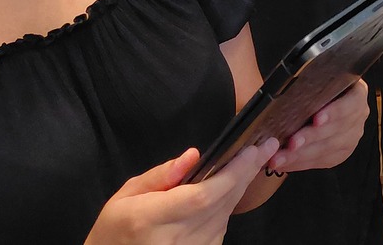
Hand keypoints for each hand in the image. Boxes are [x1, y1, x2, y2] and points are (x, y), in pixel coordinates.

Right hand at [85, 141, 274, 243]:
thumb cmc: (115, 229)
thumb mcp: (126, 195)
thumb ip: (160, 175)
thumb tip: (193, 156)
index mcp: (151, 220)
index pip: (201, 196)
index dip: (231, 173)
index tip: (250, 151)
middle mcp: (175, 239)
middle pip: (221, 202)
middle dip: (246, 172)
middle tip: (266, 146)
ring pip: (225, 214)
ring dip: (241, 186)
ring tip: (254, 159)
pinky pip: (221, 226)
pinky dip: (228, 203)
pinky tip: (232, 185)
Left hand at [264, 79, 370, 173]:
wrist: (322, 98)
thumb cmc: (318, 86)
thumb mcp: (317, 77)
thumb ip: (309, 83)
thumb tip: (288, 89)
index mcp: (357, 93)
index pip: (351, 103)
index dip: (335, 112)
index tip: (316, 119)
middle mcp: (358, 116)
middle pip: (337, 130)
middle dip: (311, 138)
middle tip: (291, 142)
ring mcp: (351, 137)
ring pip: (328, 149)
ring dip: (301, 155)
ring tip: (280, 157)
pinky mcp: (341, 153)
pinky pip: (321, 161)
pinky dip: (300, 163)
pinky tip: (284, 163)